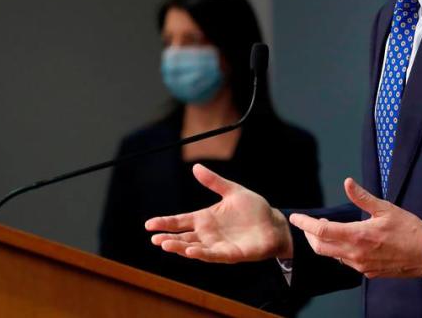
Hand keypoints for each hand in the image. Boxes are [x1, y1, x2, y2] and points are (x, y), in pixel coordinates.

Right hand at [144, 163, 292, 262]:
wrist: (274, 224)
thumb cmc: (254, 209)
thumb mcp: (233, 191)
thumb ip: (214, 181)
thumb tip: (196, 167)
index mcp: (205, 218)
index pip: (180, 221)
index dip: (165, 222)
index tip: (148, 224)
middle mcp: (208, 234)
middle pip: (183, 237)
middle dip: (168, 238)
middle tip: (154, 238)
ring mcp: (217, 245)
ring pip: (193, 248)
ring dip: (179, 247)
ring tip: (166, 244)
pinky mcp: (229, 254)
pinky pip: (212, 255)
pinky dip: (201, 253)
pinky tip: (190, 251)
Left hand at [288, 178, 421, 278]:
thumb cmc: (409, 229)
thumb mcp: (386, 208)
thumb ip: (362, 197)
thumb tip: (347, 182)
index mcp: (358, 235)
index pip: (321, 231)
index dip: (305, 223)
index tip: (296, 217)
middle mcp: (356, 254)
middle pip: (320, 247)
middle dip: (309, 235)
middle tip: (308, 224)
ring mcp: (361, 265)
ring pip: (333, 256)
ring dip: (325, 243)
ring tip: (328, 230)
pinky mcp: (368, 272)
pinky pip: (347, 262)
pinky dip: (341, 251)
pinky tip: (348, 242)